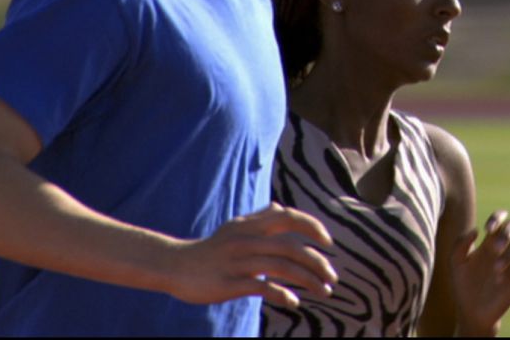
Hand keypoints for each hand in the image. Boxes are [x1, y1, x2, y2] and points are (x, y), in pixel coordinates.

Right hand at [164, 202, 337, 306]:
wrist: (175, 266)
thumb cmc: (211, 248)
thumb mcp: (235, 227)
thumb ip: (259, 218)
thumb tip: (280, 207)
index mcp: (251, 225)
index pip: (289, 217)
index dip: (313, 227)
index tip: (329, 243)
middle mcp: (247, 239)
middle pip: (291, 246)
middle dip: (317, 262)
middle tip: (333, 277)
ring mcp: (238, 261)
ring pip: (281, 267)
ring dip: (308, 280)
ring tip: (324, 292)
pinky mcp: (229, 283)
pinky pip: (262, 287)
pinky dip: (282, 294)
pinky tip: (295, 302)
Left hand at [451, 210, 509, 336]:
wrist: (471, 311)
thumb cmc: (462, 284)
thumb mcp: (456, 263)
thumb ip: (460, 244)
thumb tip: (477, 230)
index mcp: (487, 241)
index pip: (498, 219)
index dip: (497, 217)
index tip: (488, 228)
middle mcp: (502, 248)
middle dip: (506, 231)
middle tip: (493, 247)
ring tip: (496, 268)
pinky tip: (501, 278)